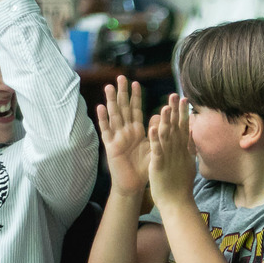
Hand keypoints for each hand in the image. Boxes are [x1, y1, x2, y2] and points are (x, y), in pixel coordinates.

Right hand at [96, 78, 151, 195]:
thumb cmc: (144, 168)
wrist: (134, 185)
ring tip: (109, 87)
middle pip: (123, 108)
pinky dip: (103, 119)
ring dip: (111, 101)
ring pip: (114, 116)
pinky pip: (106, 131)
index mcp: (136, 131)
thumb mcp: (154, 149)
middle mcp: (125, 132)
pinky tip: (100, 107)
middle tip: (120, 77)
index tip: (135, 83)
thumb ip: (157, 134)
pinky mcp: (110, 146)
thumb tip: (163, 118)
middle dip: (122, 93)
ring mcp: (116, 137)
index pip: (136, 110)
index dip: (136, 97)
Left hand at [147, 94, 196, 211]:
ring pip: (167, 137)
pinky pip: (156, 151)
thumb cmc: (181, 185)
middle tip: (175, 95)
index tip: (184, 99)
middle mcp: (177, 152)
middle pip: (176, 128)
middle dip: (176, 112)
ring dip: (166, 121)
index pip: (183, 128)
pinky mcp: (159, 166)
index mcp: (183, 151)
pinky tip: (153, 128)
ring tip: (165, 106)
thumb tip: (191, 134)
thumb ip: (189, 148)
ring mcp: (169, 159)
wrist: (177, 203)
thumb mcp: (188, 164)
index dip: (183, 113)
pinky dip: (155, 139)